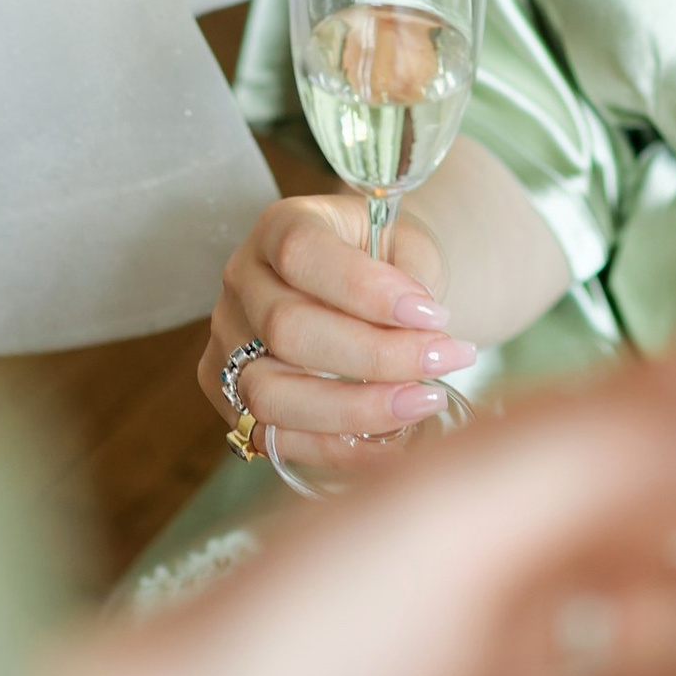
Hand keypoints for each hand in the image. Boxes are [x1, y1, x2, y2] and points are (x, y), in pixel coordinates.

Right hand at [199, 188, 476, 478]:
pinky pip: (275, 439)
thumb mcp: (406, 245)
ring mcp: (228, 345)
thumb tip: (421, 330)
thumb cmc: (390, 260)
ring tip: (424, 401)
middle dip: (377, 355)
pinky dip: (338, 447)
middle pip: (287, 329)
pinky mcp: (233, 399)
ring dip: (357, 409)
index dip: (366, 289)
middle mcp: (242, 283)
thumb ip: (411, 278)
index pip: (301, 253)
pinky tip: (395, 438)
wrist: (371, 287)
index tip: (434, 313)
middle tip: (447, 359)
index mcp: (279, 227)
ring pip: (271, 394)